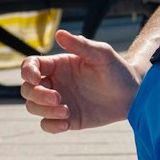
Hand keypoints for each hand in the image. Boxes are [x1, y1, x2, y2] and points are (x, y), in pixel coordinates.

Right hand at [20, 30, 137, 133]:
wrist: (132, 94)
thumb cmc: (117, 70)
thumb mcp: (102, 54)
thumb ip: (81, 45)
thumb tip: (59, 33)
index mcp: (58, 65)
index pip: (30, 66)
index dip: (27, 71)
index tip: (36, 78)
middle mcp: (54, 83)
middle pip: (27, 89)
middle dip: (37, 95)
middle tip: (57, 98)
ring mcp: (58, 102)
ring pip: (33, 107)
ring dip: (44, 111)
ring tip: (66, 111)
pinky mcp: (67, 119)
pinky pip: (47, 125)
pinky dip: (51, 126)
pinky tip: (66, 124)